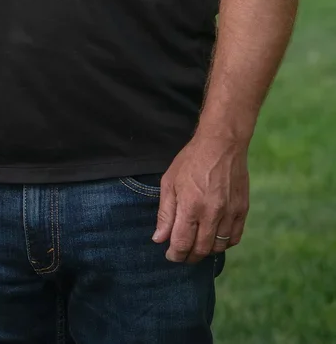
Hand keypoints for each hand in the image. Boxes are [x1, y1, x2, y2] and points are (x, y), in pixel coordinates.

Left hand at [152, 131, 249, 262]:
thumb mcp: (170, 181)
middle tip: (182, 254)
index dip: (174, 254)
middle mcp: (212, 213)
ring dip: (205, 251)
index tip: (170, 255)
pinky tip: (214, 238)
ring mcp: (230, 213)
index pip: (182, 243)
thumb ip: (165, 212)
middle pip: (200, 249)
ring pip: (218, 247)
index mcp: (190, 205)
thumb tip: (159, 238)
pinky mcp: (242, 210)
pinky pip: (234, 238)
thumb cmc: (191, 160)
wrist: (222, 144)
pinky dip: (223, 243)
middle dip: (188, 257)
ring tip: (196, 246)